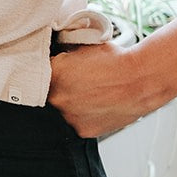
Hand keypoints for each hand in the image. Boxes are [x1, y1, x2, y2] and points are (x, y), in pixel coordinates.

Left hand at [47, 41, 164, 137]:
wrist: (140, 80)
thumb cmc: (114, 60)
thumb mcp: (80, 45)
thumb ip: (61, 53)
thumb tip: (53, 54)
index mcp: (52, 73)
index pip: (36, 70)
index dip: (45, 68)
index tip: (52, 67)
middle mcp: (57, 98)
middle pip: (46, 92)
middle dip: (56, 86)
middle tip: (72, 80)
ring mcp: (69, 117)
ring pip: (60, 109)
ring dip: (68, 102)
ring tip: (85, 93)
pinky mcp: (83, 131)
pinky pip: (74, 121)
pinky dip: (81, 114)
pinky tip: (92, 104)